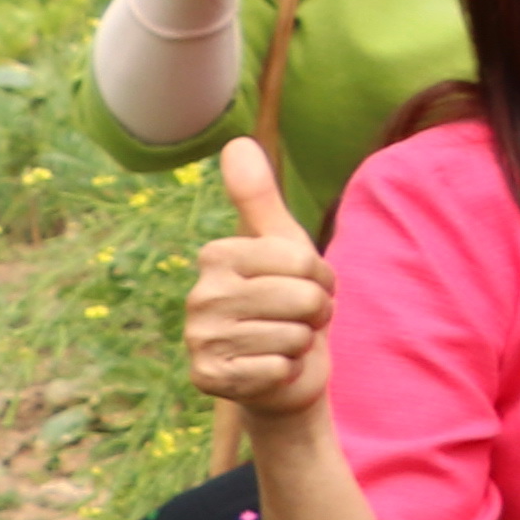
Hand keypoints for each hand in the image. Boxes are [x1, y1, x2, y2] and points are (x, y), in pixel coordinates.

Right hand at [186, 138, 335, 428]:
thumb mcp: (282, 243)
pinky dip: (285, 372)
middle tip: (295, 317)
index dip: (321, 276)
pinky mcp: (209, 378)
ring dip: (300, 343)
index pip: (303, 260)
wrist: (283, 367)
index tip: (304, 284)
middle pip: (302, 298)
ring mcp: (199, 339)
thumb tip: (237, 141)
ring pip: (293, 336)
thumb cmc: (286, 298)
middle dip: (315, 311)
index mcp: (216, 255)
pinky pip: (277, 369)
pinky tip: (270, 369)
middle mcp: (199, 296)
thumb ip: (260, 196)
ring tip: (282, 341)